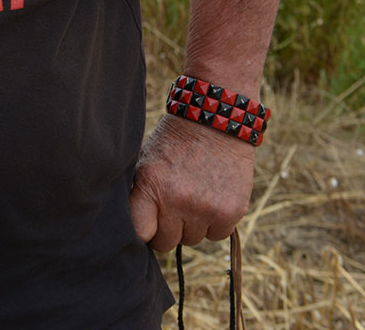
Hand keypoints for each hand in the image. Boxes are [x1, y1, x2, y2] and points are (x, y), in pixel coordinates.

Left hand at [129, 115, 256, 252]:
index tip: (146, 228)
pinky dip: (214, 223)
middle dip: (167, 230)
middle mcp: (179, 201)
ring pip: (192, 240)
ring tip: (193, 197)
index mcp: (152, 186)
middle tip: (171, 210)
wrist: (216, 122)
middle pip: (166, 243)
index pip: (140, 233)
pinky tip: (212, 199)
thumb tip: (133, 228)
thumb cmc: (174, 142)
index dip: (143, 234)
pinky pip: (217, 235)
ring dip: (192, 226)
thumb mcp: (146, 161)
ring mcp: (207, 208)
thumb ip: (140, 194)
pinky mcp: (232, 212)